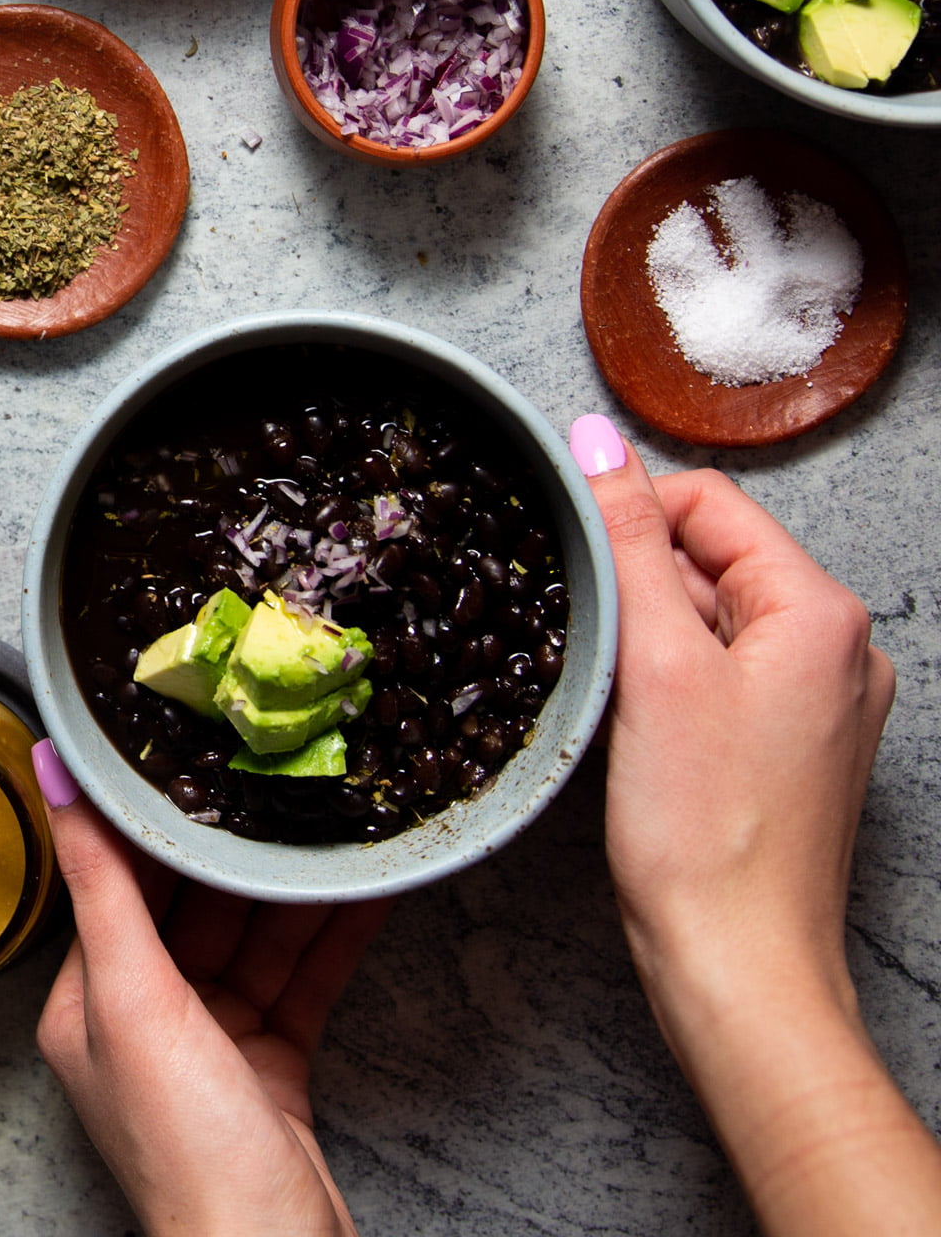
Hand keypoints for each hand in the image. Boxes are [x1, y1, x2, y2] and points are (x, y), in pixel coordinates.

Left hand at [31, 744, 386, 1236]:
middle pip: (195, 906)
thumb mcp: (136, 999)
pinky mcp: (273, 1061)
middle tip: (281, 775)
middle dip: (238, 847)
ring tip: (334, 818)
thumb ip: (103, 883)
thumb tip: (51, 774)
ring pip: (258, 936)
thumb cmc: (187, 1148)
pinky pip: (303, 976)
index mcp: (90, 1002)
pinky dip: (334, 933)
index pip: (118, 884)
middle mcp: (145, 1018)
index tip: (189, 754)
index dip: (153, 820)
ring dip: (295, 885)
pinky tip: (366, 888)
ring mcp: (213, 1041)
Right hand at [569, 416, 940, 1236]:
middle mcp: (837, 649)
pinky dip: (668, 682)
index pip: (711, 504)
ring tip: (618, 695)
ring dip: (649, 637)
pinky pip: (719, 674)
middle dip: (640, 585)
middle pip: (712, 559)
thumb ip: (625, 540)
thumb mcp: (654, 664)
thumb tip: (597, 438)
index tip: (571, 550)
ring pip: (709, 618)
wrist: (739, 970)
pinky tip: (636, 724)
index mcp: (822, 611)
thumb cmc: (706, 834)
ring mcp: (817, 701)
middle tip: (593, 640)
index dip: (632, 515)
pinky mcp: (789, 746)